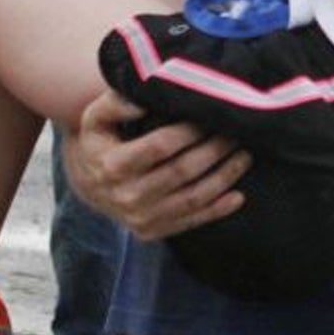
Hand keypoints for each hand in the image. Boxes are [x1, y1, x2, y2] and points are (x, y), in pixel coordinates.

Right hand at [63, 88, 248, 240]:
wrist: (90, 183)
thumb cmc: (101, 142)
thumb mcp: (95, 117)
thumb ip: (115, 103)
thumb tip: (143, 102)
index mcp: (113, 165)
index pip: (160, 146)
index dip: (189, 131)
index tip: (209, 116)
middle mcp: (127, 195)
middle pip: (182, 171)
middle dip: (215, 149)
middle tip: (236, 132)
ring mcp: (141, 217)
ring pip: (193, 198)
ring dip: (224, 177)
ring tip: (244, 156)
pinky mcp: (152, 231)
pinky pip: (192, 221)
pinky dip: (218, 210)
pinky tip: (238, 195)